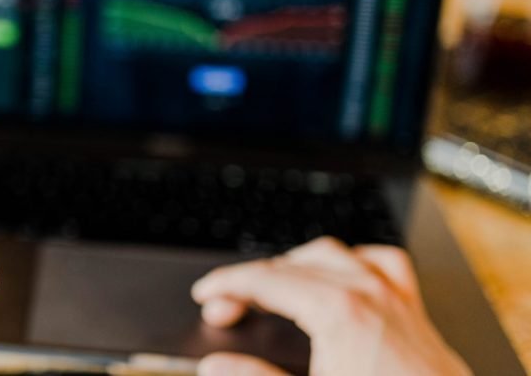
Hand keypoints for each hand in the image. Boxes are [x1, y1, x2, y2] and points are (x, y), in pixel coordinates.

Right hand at [191, 236, 470, 375]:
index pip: (265, 280)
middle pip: (291, 266)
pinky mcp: (414, 311)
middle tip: (227, 307)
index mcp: (337, 311)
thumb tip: (215, 366)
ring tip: (273, 284)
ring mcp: (394, 298)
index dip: (227, 285)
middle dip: (252, 281)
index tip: (206, 294)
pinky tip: (343, 273)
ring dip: (296, 264)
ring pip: (333, 254)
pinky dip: (353, 262)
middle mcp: (367, 293)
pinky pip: (382, 263)